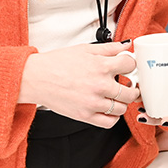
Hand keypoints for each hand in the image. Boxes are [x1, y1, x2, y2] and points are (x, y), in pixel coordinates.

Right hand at [19, 43, 140, 128]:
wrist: (35, 78)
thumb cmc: (57, 63)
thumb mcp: (85, 49)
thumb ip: (109, 48)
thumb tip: (127, 45)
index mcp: (102, 66)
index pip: (131, 65)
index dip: (131, 65)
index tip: (128, 67)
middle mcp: (100, 85)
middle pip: (131, 92)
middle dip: (132, 87)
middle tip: (127, 85)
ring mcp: (93, 103)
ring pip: (122, 108)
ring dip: (122, 103)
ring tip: (116, 96)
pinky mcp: (85, 116)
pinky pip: (110, 122)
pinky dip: (112, 117)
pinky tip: (108, 108)